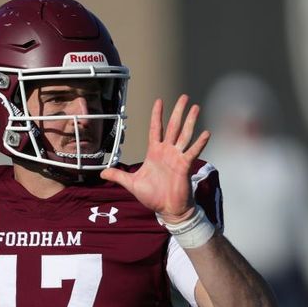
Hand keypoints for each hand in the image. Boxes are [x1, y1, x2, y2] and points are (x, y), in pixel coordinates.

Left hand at [100, 95, 209, 223]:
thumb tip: (101, 173)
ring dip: (190, 121)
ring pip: (184, 135)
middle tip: (184, 96)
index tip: (159, 101)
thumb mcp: (132, 184)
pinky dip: (200, 143)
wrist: (167, 209)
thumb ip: (118, 176)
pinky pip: (193, 152)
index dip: (157, 115)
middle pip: (173, 127)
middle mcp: (167, 151)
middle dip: (178, 111)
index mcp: (154, 152)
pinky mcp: (185, 166)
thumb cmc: (152, 196)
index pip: (155, 129)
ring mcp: (177, 157)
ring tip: (196, 107)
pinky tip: (206, 133)